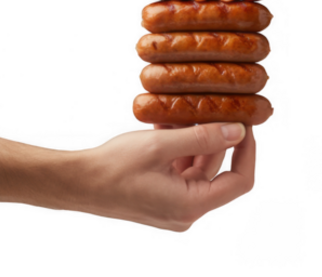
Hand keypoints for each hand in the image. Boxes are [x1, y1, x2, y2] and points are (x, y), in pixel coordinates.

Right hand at [76, 122, 256, 231]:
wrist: (74, 183)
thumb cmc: (112, 167)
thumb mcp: (161, 145)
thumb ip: (203, 138)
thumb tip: (238, 131)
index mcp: (192, 205)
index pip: (240, 180)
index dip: (247, 151)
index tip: (245, 124)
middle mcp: (188, 212)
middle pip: (220, 172)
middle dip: (217, 140)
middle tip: (213, 109)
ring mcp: (175, 207)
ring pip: (201, 169)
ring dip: (196, 140)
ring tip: (184, 114)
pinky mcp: (164, 199)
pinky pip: (183, 171)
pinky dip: (180, 149)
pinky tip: (169, 125)